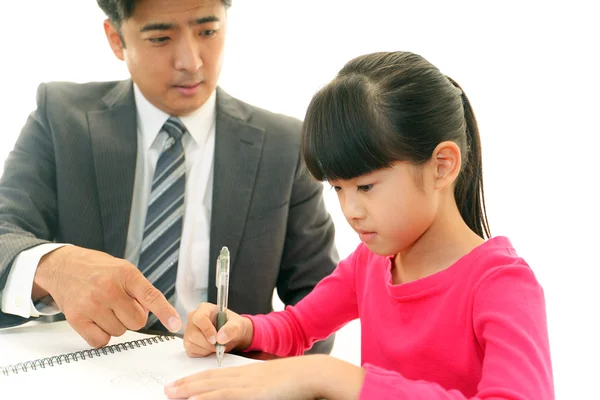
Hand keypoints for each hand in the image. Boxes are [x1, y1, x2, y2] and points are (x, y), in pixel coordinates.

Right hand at [34, 245, 180, 347]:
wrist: (63, 266)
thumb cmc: (97, 269)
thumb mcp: (123, 269)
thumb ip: (140, 289)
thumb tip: (154, 313)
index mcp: (125, 274)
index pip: (151, 296)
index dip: (165, 312)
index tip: (175, 323)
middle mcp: (109, 289)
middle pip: (137, 322)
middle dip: (132, 317)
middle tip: (120, 305)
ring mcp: (92, 304)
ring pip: (120, 332)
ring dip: (116, 324)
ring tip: (105, 308)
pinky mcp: (77, 318)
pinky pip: (100, 341)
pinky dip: (101, 335)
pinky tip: (96, 320)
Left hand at [165, 356, 322, 399]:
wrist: (311, 373)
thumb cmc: (297, 380)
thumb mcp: (272, 384)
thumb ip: (258, 388)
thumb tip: (250, 393)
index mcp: (248, 373)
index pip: (216, 376)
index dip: (197, 379)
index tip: (182, 383)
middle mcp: (243, 376)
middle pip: (209, 379)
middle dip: (187, 383)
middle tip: (168, 388)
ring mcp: (246, 383)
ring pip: (211, 386)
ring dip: (189, 389)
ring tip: (171, 393)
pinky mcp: (251, 393)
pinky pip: (223, 395)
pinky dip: (206, 396)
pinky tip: (193, 399)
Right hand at [184, 302, 252, 357]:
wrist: (232, 335)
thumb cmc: (233, 326)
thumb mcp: (238, 325)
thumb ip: (231, 329)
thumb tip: (221, 337)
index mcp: (204, 309)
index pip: (200, 318)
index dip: (207, 330)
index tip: (215, 340)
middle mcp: (193, 319)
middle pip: (193, 333)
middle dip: (208, 344)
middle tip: (220, 346)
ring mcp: (189, 331)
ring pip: (191, 344)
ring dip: (206, 349)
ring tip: (217, 346)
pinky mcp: (188, 343)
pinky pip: (191, 352)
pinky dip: (202, 354)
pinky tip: (210, 349)